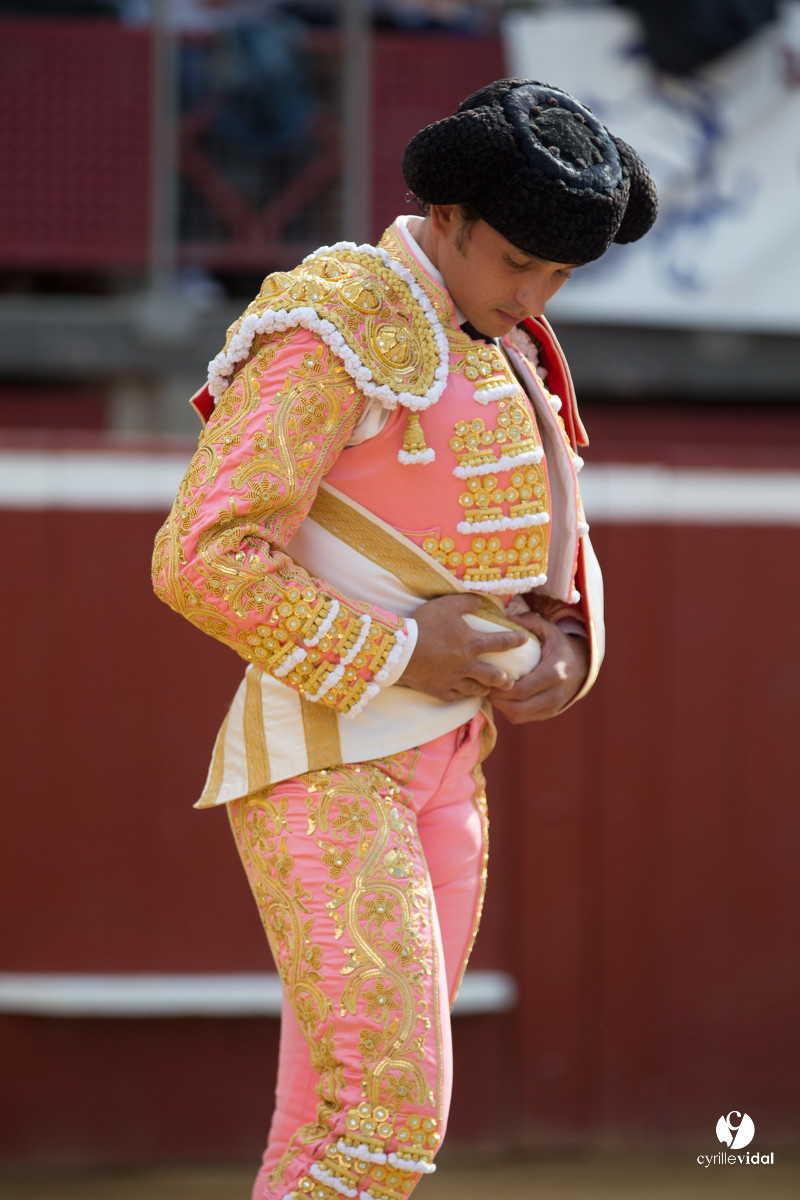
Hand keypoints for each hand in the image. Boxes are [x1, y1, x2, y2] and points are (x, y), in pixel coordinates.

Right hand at [399, 594, 528, 701]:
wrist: (400, 649)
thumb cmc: (424, 624)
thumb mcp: (446, 605)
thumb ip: (466, 602)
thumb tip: (479, 601)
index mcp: (472, 643)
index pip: (500, 643)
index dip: (515, 640)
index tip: (525, 640)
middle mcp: (467, 665)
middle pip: (493, 676)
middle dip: (505, 680)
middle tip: (511, 682)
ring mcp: (454, 680)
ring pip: (476, 689)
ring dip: (485, 688)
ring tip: (488, 688)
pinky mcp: (440, 690)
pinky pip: (457, 696)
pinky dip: (463, 694)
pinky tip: (464, 693)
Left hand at [488, 610, 589, 722]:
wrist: (584, 664)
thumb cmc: (561, 645)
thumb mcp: (549, 629)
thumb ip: (529, 621)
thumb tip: (506, 616)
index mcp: (553, 674)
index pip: (520, 690)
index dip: (499, 688)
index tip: (488, 676)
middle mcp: (554, 694)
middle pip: (517, 709)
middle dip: (497, 700)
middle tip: (486, 686)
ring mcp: (553, 707)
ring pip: (518, 716)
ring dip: (502, 706)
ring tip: (494, 691)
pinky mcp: (550, 713)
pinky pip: (525, 718)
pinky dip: (511, 710)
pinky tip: (504, 697)